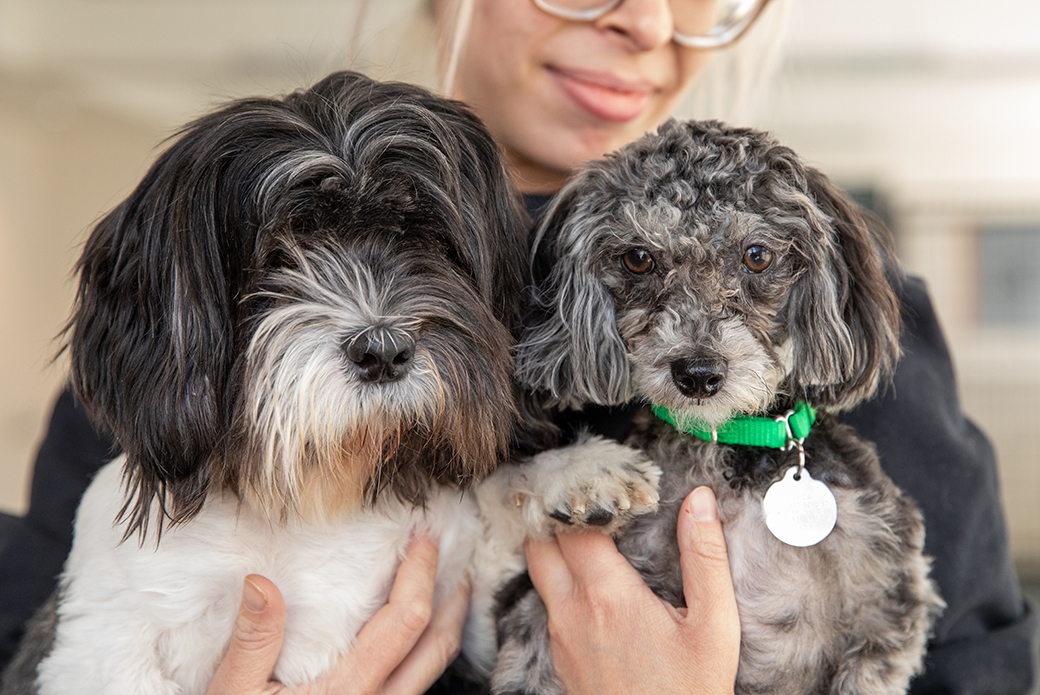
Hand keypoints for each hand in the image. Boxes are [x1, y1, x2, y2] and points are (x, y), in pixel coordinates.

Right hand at [206, 534, 468, 694]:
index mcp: (348, 688)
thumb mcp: (234, 689)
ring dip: (446, 620)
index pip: (405, 621)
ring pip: (434, 666)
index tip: (424, 538)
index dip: (420, 574)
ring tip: (446, 582)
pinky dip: (427, 646)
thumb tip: (260, 582)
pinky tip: (414, 628)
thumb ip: (254, 639)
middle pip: (437, 644)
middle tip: (451, 552)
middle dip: (452, 595)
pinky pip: (418, 681)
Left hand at [524, 486, 739, 694]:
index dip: (576, 494)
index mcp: (608, 598)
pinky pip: (547, 603)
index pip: (570, 526)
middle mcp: (573, 613)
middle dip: (551, 513)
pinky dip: (555, 577)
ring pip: (537, 572)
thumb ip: (704, 558)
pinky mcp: (560, 656)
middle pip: (539, 544)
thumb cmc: (691, 691)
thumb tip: (700, 501)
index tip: (591, 474)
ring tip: (576, 522)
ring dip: (550, 544)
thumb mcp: (714, 626)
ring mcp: (561, 637)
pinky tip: (582, 571)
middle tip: (573, 491)